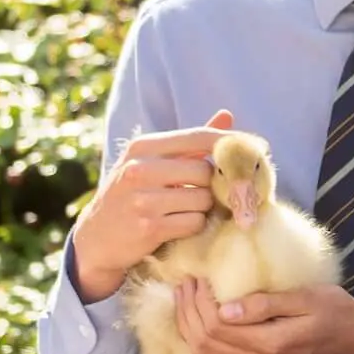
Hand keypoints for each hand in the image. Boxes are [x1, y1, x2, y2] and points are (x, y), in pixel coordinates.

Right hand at [69, 109, 235, 301]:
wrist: (96, 238)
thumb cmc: (133, 194)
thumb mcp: (153, 162)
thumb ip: (191, 142)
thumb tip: (227, 115)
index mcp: (142, 147)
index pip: (198, 136)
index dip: (230, 143)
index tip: (256, 149)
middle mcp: (139, 169)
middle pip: (205, 170)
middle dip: (212, 184)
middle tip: (204, 192)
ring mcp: (142, 199)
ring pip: (203, 198)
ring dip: (203, 207)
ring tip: (183, 210)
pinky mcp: (149, 227)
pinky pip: (195, 222)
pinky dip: (194, 225)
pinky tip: (177, 225)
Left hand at [174, 279, 353, 353]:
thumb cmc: (336, 311)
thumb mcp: (306, 298)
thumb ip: (266, 304)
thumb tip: (225, 309)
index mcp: (271, 344)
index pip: (217, 327)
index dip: (199, 302)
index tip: (198, 276)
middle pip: (204, 342)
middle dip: (187, 311)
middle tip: (184, 283)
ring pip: (205, 353)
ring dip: (188, 324)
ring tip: (185, 296)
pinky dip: (199, 336)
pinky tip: (197, 316)